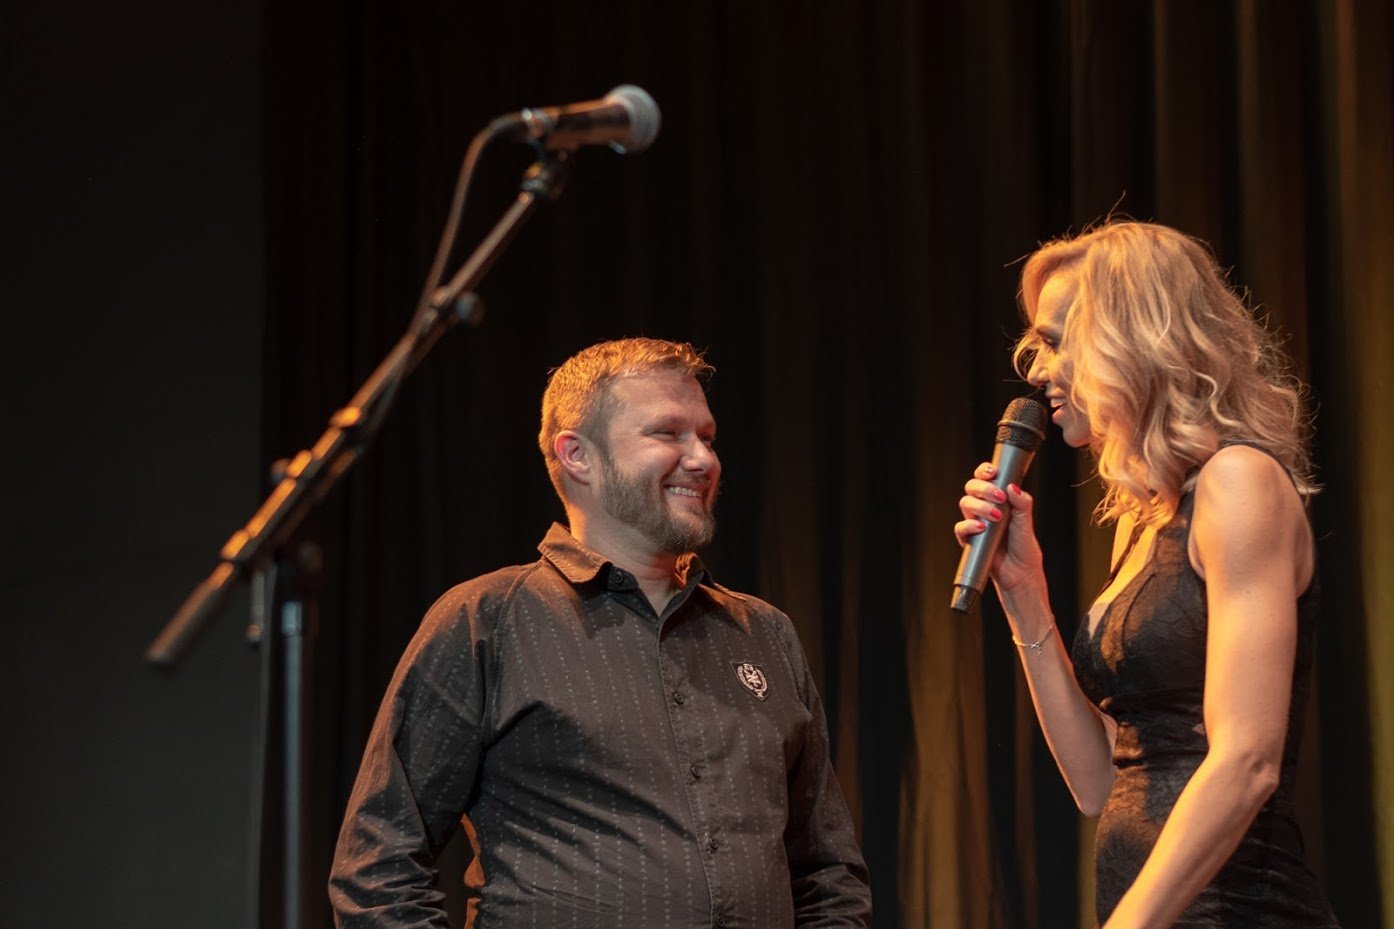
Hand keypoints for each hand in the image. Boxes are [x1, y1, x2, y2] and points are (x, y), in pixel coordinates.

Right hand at [954, 461, 1045, 594]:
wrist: (1020, 574)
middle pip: (972, 487)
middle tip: (998, 496)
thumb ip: (1022, 503)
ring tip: (996, 516)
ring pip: (965, 504)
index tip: (993, 471)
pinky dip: (969, 526)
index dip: (984, 471)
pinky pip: (960, 527)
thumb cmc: (1024, 548)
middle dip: (983, 488)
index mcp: (998, 500)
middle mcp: (984, 508)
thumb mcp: (1026, 522)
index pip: (986, 478)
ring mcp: (975, 523)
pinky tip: (982, 528)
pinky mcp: (969, 539)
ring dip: (979, 506)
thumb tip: (1013, 487)